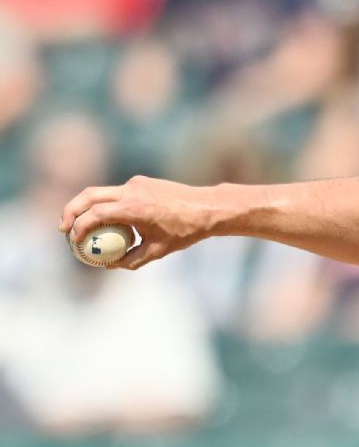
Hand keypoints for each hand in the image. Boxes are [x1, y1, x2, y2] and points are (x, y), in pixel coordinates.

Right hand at [59, 175, 212, 269]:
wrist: (207, 207)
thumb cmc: (185, 231)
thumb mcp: (158, 251)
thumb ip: (131, 259)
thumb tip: (108, 265)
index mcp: (134, 208)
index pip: (95, 214)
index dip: (79, 227)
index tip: (73, 240)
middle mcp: (131, 191)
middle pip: (88, 196)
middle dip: (70, 211)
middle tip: (62, 229)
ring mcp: (135, 184)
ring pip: (100, 191)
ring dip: (85, 206)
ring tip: (79, 224)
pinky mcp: (140, 182)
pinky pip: (116, 192)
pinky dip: (105, 204)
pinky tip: (108, 221)